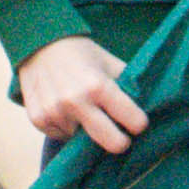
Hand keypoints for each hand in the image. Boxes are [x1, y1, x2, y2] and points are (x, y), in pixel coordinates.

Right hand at [16, 36, 154, 153]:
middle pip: (113, 143)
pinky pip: (61, 136)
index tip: (137, 122)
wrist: (38, 45)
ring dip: (86, 130)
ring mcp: (55, 112)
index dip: (139, 123)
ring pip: (83, 141)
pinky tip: (64, 109)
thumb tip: (151, 106)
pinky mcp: (38, 119)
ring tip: (81, 108)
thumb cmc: (81, 55)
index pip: (134, 121)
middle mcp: (76, 101)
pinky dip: (66, 128)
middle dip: (121, 141)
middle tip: (120, 135)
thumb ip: (128, 84)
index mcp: (99, 85)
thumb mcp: (109, 62)